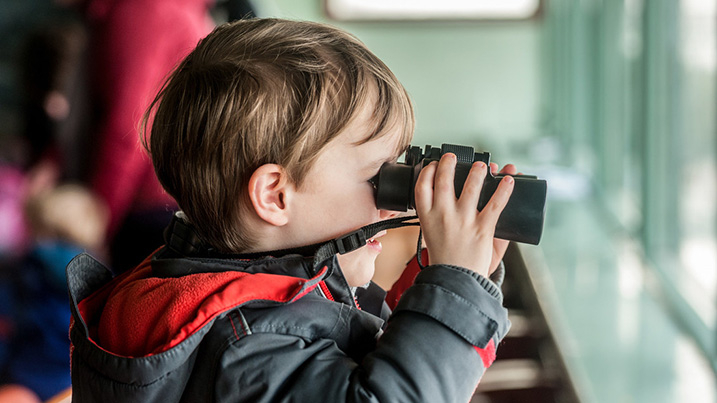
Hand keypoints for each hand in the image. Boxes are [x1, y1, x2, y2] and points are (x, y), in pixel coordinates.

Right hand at [414, 154, 513, 276]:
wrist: (456, 280)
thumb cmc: (444, 258)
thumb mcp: (430, 233)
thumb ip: (436, 213)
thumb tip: (448, 195)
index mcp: (427, 217)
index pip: (422, 186)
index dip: (427, 171)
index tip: (433, 165)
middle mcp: (443, 215)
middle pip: (445, 181)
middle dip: (450, 164)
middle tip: (454, 157)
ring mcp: (463, 221)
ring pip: (472, 187)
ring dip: (478, 172)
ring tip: (483, 166)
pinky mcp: (482, 229)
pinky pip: (496, 204)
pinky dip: (504, 190)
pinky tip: (509, 179)